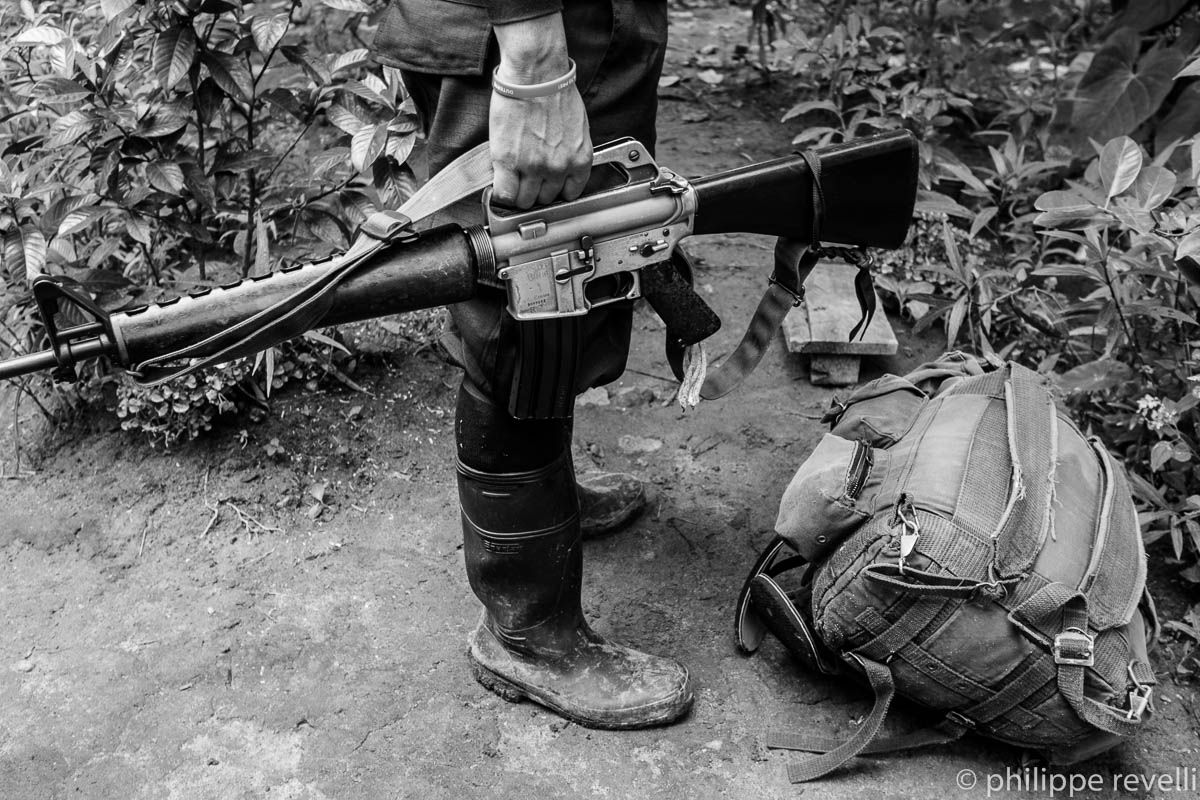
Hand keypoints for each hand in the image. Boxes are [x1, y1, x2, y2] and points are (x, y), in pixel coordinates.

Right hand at [490, 14, 591, 208]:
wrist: (536, 74)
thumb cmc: (555, 92)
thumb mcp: (576, 129)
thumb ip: (569, 153)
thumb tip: (556, 168)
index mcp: (580, 160)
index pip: (570, 194)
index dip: (556, 191)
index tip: (547, 187)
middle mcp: (559, 168)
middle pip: (545, 199)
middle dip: (536, 190)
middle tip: (526, 179)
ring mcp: (533, 167)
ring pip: (524, 200)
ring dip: (517, 192)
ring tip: (512, 179)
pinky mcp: (508, 162)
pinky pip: (504, 194)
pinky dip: (500, 193)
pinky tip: (499, 184)